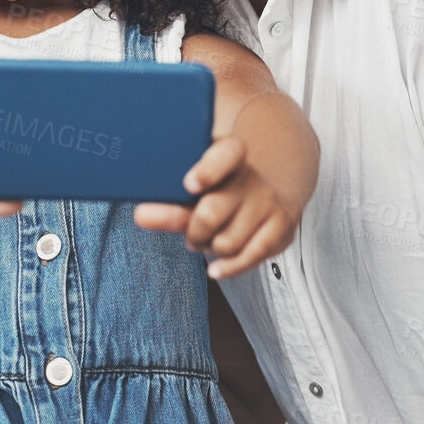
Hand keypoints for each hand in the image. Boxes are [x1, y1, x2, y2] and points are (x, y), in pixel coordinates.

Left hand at [133, 136, 301, 278]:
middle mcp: (251, 176)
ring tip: (210, 240)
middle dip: (193, 232)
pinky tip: (216, 269)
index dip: (207, 170)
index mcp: (229, 154)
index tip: (190, 184)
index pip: (223, 156)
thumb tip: (142, 215)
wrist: (271, 188)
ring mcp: (268, 202)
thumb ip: (172, 201)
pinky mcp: (281, 227)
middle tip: (192, 234)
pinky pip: (250, 256)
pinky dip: (228, 267)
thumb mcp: (197, 187)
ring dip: (210, 248)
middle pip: (211, 213)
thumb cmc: (221, 189)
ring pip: (226, 242)